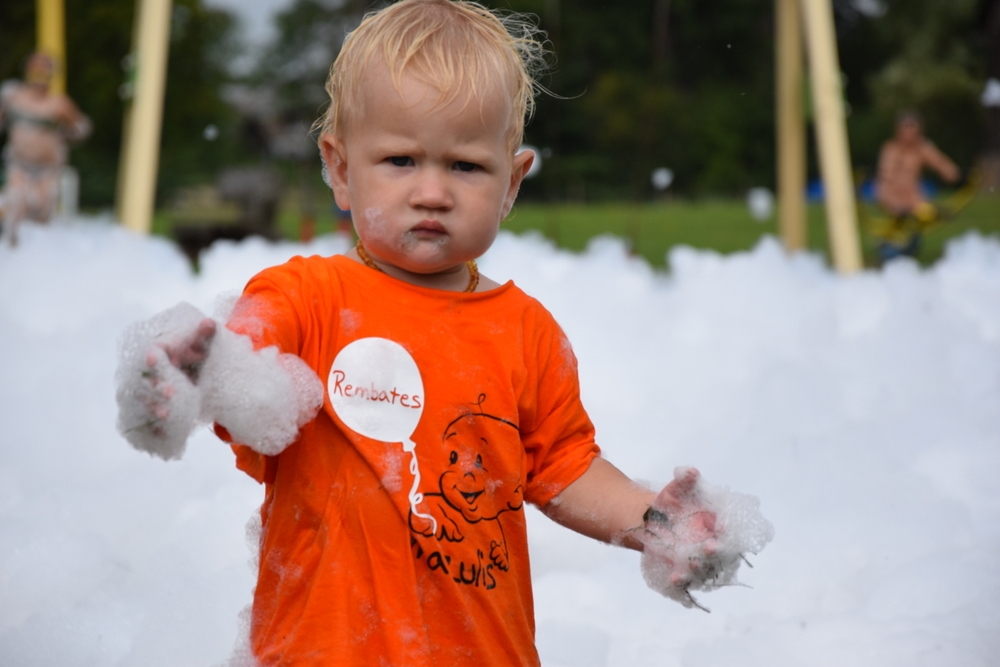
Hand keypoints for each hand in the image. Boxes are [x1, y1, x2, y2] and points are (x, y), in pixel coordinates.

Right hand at [136, 318, 214, 427]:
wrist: (198, 373)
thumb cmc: (198, 355)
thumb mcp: (204, 346)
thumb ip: (205, 336)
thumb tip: (209, 323)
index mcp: (161, 352)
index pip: (151, 353)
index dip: (151, 356)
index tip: (152, 359)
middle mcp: (150, 371)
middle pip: (145, 378)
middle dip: (155, 386)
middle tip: (171, 393)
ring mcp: (148, 390)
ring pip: (143, 398)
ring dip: (152, 406)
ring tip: (165, 415)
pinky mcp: (152, 406)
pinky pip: (144, 416)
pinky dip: (150, 423)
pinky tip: (159, 429)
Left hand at [640, 468, 728, 610]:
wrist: (650, 518)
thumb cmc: (673, 501)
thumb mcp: (678, 487)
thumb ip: (686, 478)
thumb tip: (689, 471)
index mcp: (718, 524)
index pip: (731, 529)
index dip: (728, 528)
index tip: (721, 526)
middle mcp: (714, 543)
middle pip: (723, 553)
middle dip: (718, 552)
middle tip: (708, 547)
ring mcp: (700, 559)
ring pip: (706, 569)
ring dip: (700, 568)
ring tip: (691, 563)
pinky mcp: (685, 570)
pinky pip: (687, 579)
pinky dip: (682, 580)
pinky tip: (673, 578)